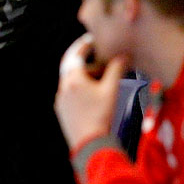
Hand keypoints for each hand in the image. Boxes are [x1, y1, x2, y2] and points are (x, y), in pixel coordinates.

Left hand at [55, 35, 127, 149]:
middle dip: (83, 59)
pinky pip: (69, 93)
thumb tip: (123, 56)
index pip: (76, 55)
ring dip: (84, 75)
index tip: (92, 39)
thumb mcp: (111, 90)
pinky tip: (92, 92)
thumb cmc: (101, 116)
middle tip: (94, 53)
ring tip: (100, 76)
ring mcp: (61, 100)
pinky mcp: (62, 111)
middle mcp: (63, 88)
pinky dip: (80, 87)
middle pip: (71, 67)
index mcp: (73, 79)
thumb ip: (116, 70)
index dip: (84, 45)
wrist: (89, 144)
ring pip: (70, 80)